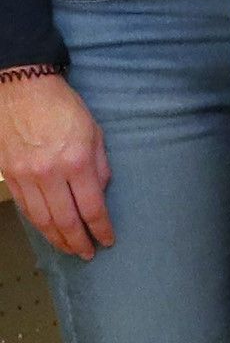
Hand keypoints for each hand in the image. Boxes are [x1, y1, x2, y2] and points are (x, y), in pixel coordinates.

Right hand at [0, 71, 109, 256]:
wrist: (21, 88)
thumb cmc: (63, 107)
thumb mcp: (94, 133)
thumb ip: (100, 167)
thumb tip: (100, 194)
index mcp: (76, 162)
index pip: (91, 208)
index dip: (101, 229)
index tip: (107, 240)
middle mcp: (49, 174)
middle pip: (65, 220)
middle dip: (78, 241)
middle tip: (87, 253)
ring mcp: (25, 176)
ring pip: (41, 219)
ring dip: (57, 238)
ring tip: (69, 248)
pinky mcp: (9, 174)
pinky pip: (24, 207)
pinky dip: (37, 223)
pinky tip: (48, 230)